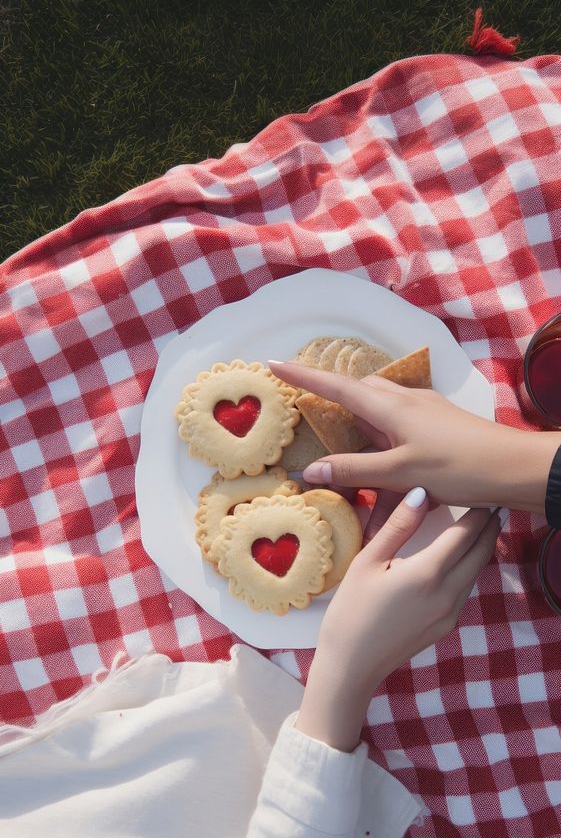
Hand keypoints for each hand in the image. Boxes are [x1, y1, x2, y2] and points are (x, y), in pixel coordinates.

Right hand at [269, 360, 560, 513]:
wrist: (512, 466)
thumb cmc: (457, 468)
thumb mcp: (401, 474)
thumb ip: (355, 471)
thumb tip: (309, 471)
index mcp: (390, 408)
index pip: (336, 387)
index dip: (303, 377)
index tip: (272, 364)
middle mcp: (405, 400)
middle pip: (357, 389)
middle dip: (328, 390)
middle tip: (302, 397)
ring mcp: (423, 409)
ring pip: (378, 402)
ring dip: (355, 409)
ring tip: (338, 427)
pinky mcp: (437, 421)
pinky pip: (396, 417)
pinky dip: (378, 426)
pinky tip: (381, 446)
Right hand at [295, 488, 500, 751]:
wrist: (352, 666)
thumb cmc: (351, 610)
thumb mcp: (368, 562)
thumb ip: (398, 526)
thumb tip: (420, 493)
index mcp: (429, 572)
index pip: (466, 533)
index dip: (477, 511)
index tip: (480, 491)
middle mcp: (449, 592)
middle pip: (482, 551)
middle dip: (487, 526)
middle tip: (486, 503)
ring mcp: (452, 612)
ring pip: (477, 571)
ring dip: (480, 547)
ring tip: (475, 526)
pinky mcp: (448, 625)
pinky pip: (466, 588)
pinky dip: (467, 567)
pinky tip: (455, 559)